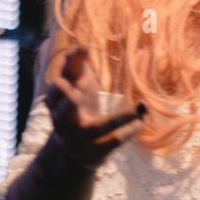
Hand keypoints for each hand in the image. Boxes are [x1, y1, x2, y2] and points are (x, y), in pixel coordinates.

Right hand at [42, 44, 144, 171]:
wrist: (72, 150)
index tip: (85, 48)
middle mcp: (64, 121)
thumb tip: (83, 46)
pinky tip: (142, 120)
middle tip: (82, 92)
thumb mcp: (74, 85)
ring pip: (98, 128)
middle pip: (64, 111)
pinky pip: (113, 141)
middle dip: (70, 101)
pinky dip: (129, 131)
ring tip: (141, 107)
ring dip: (121, 117)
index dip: (69, 67)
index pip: (58, 83)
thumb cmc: (76, 106)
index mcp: (56, 101)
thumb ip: (76, 66)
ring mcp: (79, 139)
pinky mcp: (95, 153)